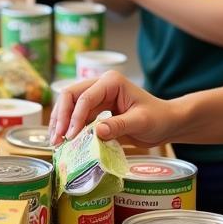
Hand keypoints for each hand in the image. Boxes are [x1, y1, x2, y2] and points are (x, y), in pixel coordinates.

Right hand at [48, 70, 177, 146]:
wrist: (167, 123)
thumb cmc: (158, 118)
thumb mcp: (141, 122)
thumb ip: (119, 126)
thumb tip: (97, 132)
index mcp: (111, 82)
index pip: (85, 97)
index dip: (75, 117)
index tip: (71, 136)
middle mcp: (100, 85)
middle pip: (70, 96)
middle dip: (61, 117)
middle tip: (57, 139)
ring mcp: (97, 97)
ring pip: (70, 106)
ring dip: (61, 123)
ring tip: (55, 142)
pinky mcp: (96, 110)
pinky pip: (77, 117)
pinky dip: (69, 128)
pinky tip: (64, 141)